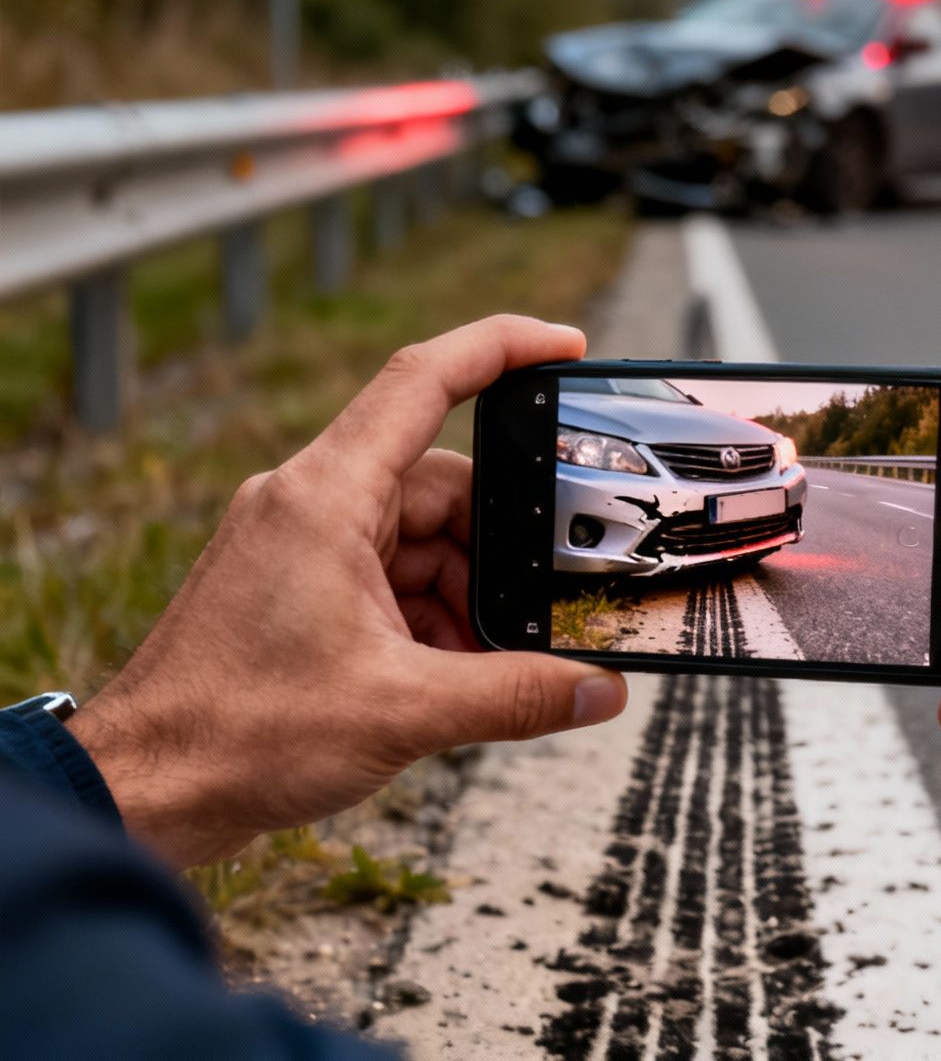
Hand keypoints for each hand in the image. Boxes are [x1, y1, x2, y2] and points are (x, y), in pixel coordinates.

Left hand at [67, 316, 627, 868]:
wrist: (143, 791)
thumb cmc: (234, 734)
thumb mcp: (403, 712)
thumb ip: (516, 695)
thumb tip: (601, 689)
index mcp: (326, 498)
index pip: (426, 381)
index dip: (504, 348)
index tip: (568, 345)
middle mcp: (310, 504)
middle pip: (444, 485)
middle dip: (503, 548)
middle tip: (549, 602)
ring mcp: (301, 544)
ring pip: (424, 539)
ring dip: (468, 595)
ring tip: (489, 662)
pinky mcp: (298, 586)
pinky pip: (392, 577)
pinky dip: (433, 618)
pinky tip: (451, 674)